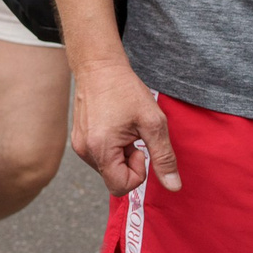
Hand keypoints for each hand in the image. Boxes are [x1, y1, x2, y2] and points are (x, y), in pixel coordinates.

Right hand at [70, 57, 179, 194]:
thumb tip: (173, 186)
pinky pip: (99, 156)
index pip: (121, 186)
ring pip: (108, 168)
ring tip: (124, 129)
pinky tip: (115, 127)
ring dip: (121, 156)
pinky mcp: (78, 138)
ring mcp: (79, 144)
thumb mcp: (153, 123)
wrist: (99, 66)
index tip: (140, 148)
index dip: (138, 172)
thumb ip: (164, 158)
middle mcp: (84, 150)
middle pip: (114, 178)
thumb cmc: (125, 90)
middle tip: (134, 137)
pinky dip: (112, 149)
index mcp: (100, 148)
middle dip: (129, 163)